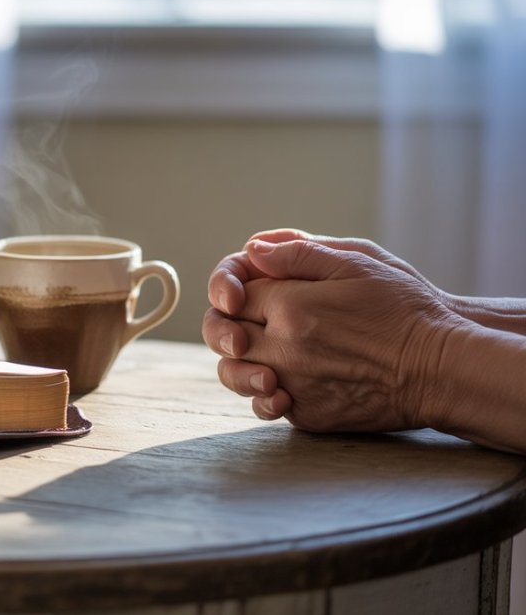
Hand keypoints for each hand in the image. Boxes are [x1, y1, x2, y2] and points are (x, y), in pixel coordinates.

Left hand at [209, 239, 460, 432]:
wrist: (440, 369)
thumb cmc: (404, 310)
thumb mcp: (358, 262)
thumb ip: (298, 254)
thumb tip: (252, 251)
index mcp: (290, 306)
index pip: (235, 293)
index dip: (237, 288)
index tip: (252, 289)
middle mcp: (283, 348)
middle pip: (226, 334)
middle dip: (229, 324)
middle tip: (246, 321)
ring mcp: (293, 385)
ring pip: (235, 374)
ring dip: (238, 363)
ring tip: (258, 353)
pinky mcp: (307, 416)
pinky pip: (266, 404)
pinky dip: (265, 393)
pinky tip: (280, 382)